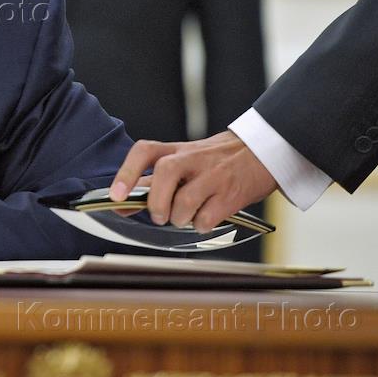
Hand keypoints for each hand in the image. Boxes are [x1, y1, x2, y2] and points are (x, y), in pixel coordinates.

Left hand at [109, 130, 278, 231]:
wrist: (261, 153)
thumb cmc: (215, 161)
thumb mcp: (184, 160)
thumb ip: (153, 180)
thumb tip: (121, 201)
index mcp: (176, 150)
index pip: (144, 151)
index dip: (127, 173)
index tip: (116, 196)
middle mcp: (193, 159)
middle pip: (165, 173)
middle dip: (156, 201)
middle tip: (159, 215)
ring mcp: (213, 176)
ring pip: (185, 200)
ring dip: (178, 218)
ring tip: (184, 217)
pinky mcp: (231, 195)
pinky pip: (207, 218)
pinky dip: (200, 226)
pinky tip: (204, 219)